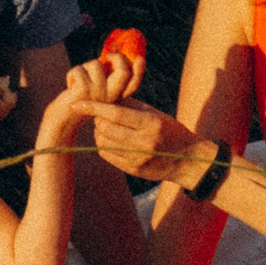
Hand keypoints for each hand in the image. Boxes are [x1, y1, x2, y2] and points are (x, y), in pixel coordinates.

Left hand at [63, 50, 143, 106]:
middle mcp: (110, 97)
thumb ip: (106, 76)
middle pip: (123, 72)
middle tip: (107, 56)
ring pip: (96, 64)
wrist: (61, 122)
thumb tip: (113, 53)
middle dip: (116, 57)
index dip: (139, 71)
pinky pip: (79, 69)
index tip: (140, 58)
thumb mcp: (96, 89)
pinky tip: (69, 87)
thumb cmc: (78, 101)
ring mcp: (98, 94)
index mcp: (115, 97)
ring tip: (77, 81)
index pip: (133, 84)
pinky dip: (71, 73)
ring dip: (83, 67)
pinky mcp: (84, 90)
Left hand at [67, 98, 206, 183]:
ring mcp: (138, 159)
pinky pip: (107, 154)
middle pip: (106, 128)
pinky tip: (111, 139)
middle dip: (97, 119)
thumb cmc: (170, 131)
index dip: (94, 108)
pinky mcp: (133, 170)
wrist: (187, 160)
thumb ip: (130, 105)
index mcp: (151, 124)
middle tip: (101, 114)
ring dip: (99, 131)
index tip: (77, 104)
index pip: (115, 114)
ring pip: (103, 142)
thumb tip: (105, 95)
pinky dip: (104, 144)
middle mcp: (144, 143)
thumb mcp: (155, 114)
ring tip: (106, 126)